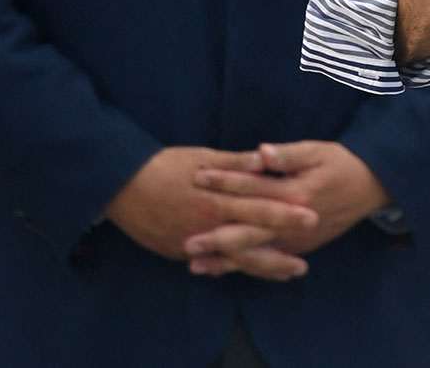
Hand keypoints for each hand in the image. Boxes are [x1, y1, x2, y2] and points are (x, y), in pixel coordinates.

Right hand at [103, 146, 316, 277]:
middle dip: (278, 253)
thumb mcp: (201, 157)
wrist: (119, 186)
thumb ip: (235, 163)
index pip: (256, 208)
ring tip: (288, 272)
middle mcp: (205, 226)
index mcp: (214, 199)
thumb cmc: (163, 165)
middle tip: (304, 264)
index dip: (284, 214)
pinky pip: (211, 261)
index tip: (310, 216)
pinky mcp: (178, 251)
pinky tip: (253, 270)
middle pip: (248, 242)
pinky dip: (232, 267)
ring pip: (232, 259)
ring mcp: (191, 243)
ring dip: (261, 267)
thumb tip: (264, 160)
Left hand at [186, 141, 389, 276]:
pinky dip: (244, 267)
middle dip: (216, 237)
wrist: (372, 187)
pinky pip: (267, 262)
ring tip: (195, 265)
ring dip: (225, 260)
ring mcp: (297, 240)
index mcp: (296, 193)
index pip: (253, 187)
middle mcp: (294, 222)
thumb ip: (289, 154)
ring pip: (256, 254)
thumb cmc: (342, 163)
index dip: (225, 181)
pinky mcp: (299, 248)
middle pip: (249, 231)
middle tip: (185, 242)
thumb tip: (261, 151)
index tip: (198, 178)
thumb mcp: (318, 151)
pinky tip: (223, 270)